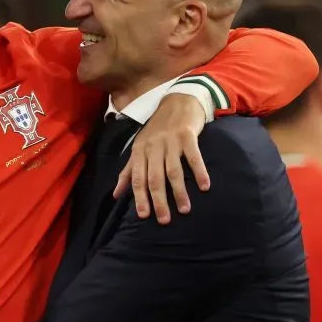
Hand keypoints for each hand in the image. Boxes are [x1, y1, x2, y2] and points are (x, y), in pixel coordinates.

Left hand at [115, 93, 209, 223]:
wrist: (178, 101)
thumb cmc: (157, 130)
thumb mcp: (139, 148)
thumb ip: (128, 172)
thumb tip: (116, 195)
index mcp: (139, 151)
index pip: (137, 178)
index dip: (140, 198)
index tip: (144, 216)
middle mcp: (153, 147)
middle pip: (154, 178)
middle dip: (159, 201)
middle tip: (164, 220)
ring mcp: (170, 141)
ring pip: (173, 171)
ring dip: (179, 192)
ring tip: (185, 209)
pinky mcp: (187, 135)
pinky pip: (193, 157)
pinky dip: (199, 172)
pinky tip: (205, 187)